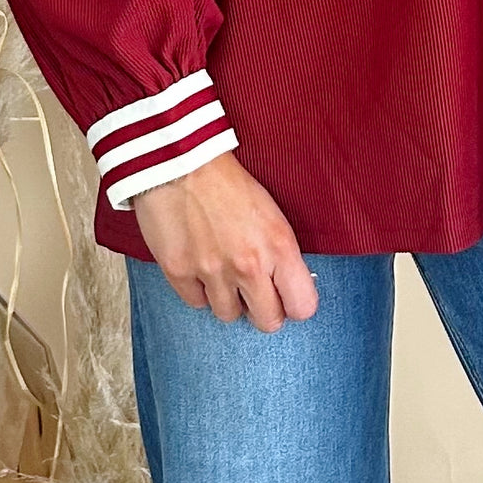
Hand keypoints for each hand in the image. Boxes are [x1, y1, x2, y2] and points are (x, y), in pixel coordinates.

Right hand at [131, 150, 318, 332]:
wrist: (181, 160)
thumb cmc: (227, 181)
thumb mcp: (271, 212)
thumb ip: (281, 253)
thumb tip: (286, 286)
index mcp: (278, 245)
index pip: (303, 306)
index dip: (294, 302)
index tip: (286, 294)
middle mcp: (249, 265)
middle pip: (268, 322)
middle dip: (263, 309)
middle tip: (255, 290)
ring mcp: (212, 272)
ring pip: (229, 316)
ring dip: (228, 298)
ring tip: (222, 269)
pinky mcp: (179, 272)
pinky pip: (196, 303)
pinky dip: (199, 290)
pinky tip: (199, 264)